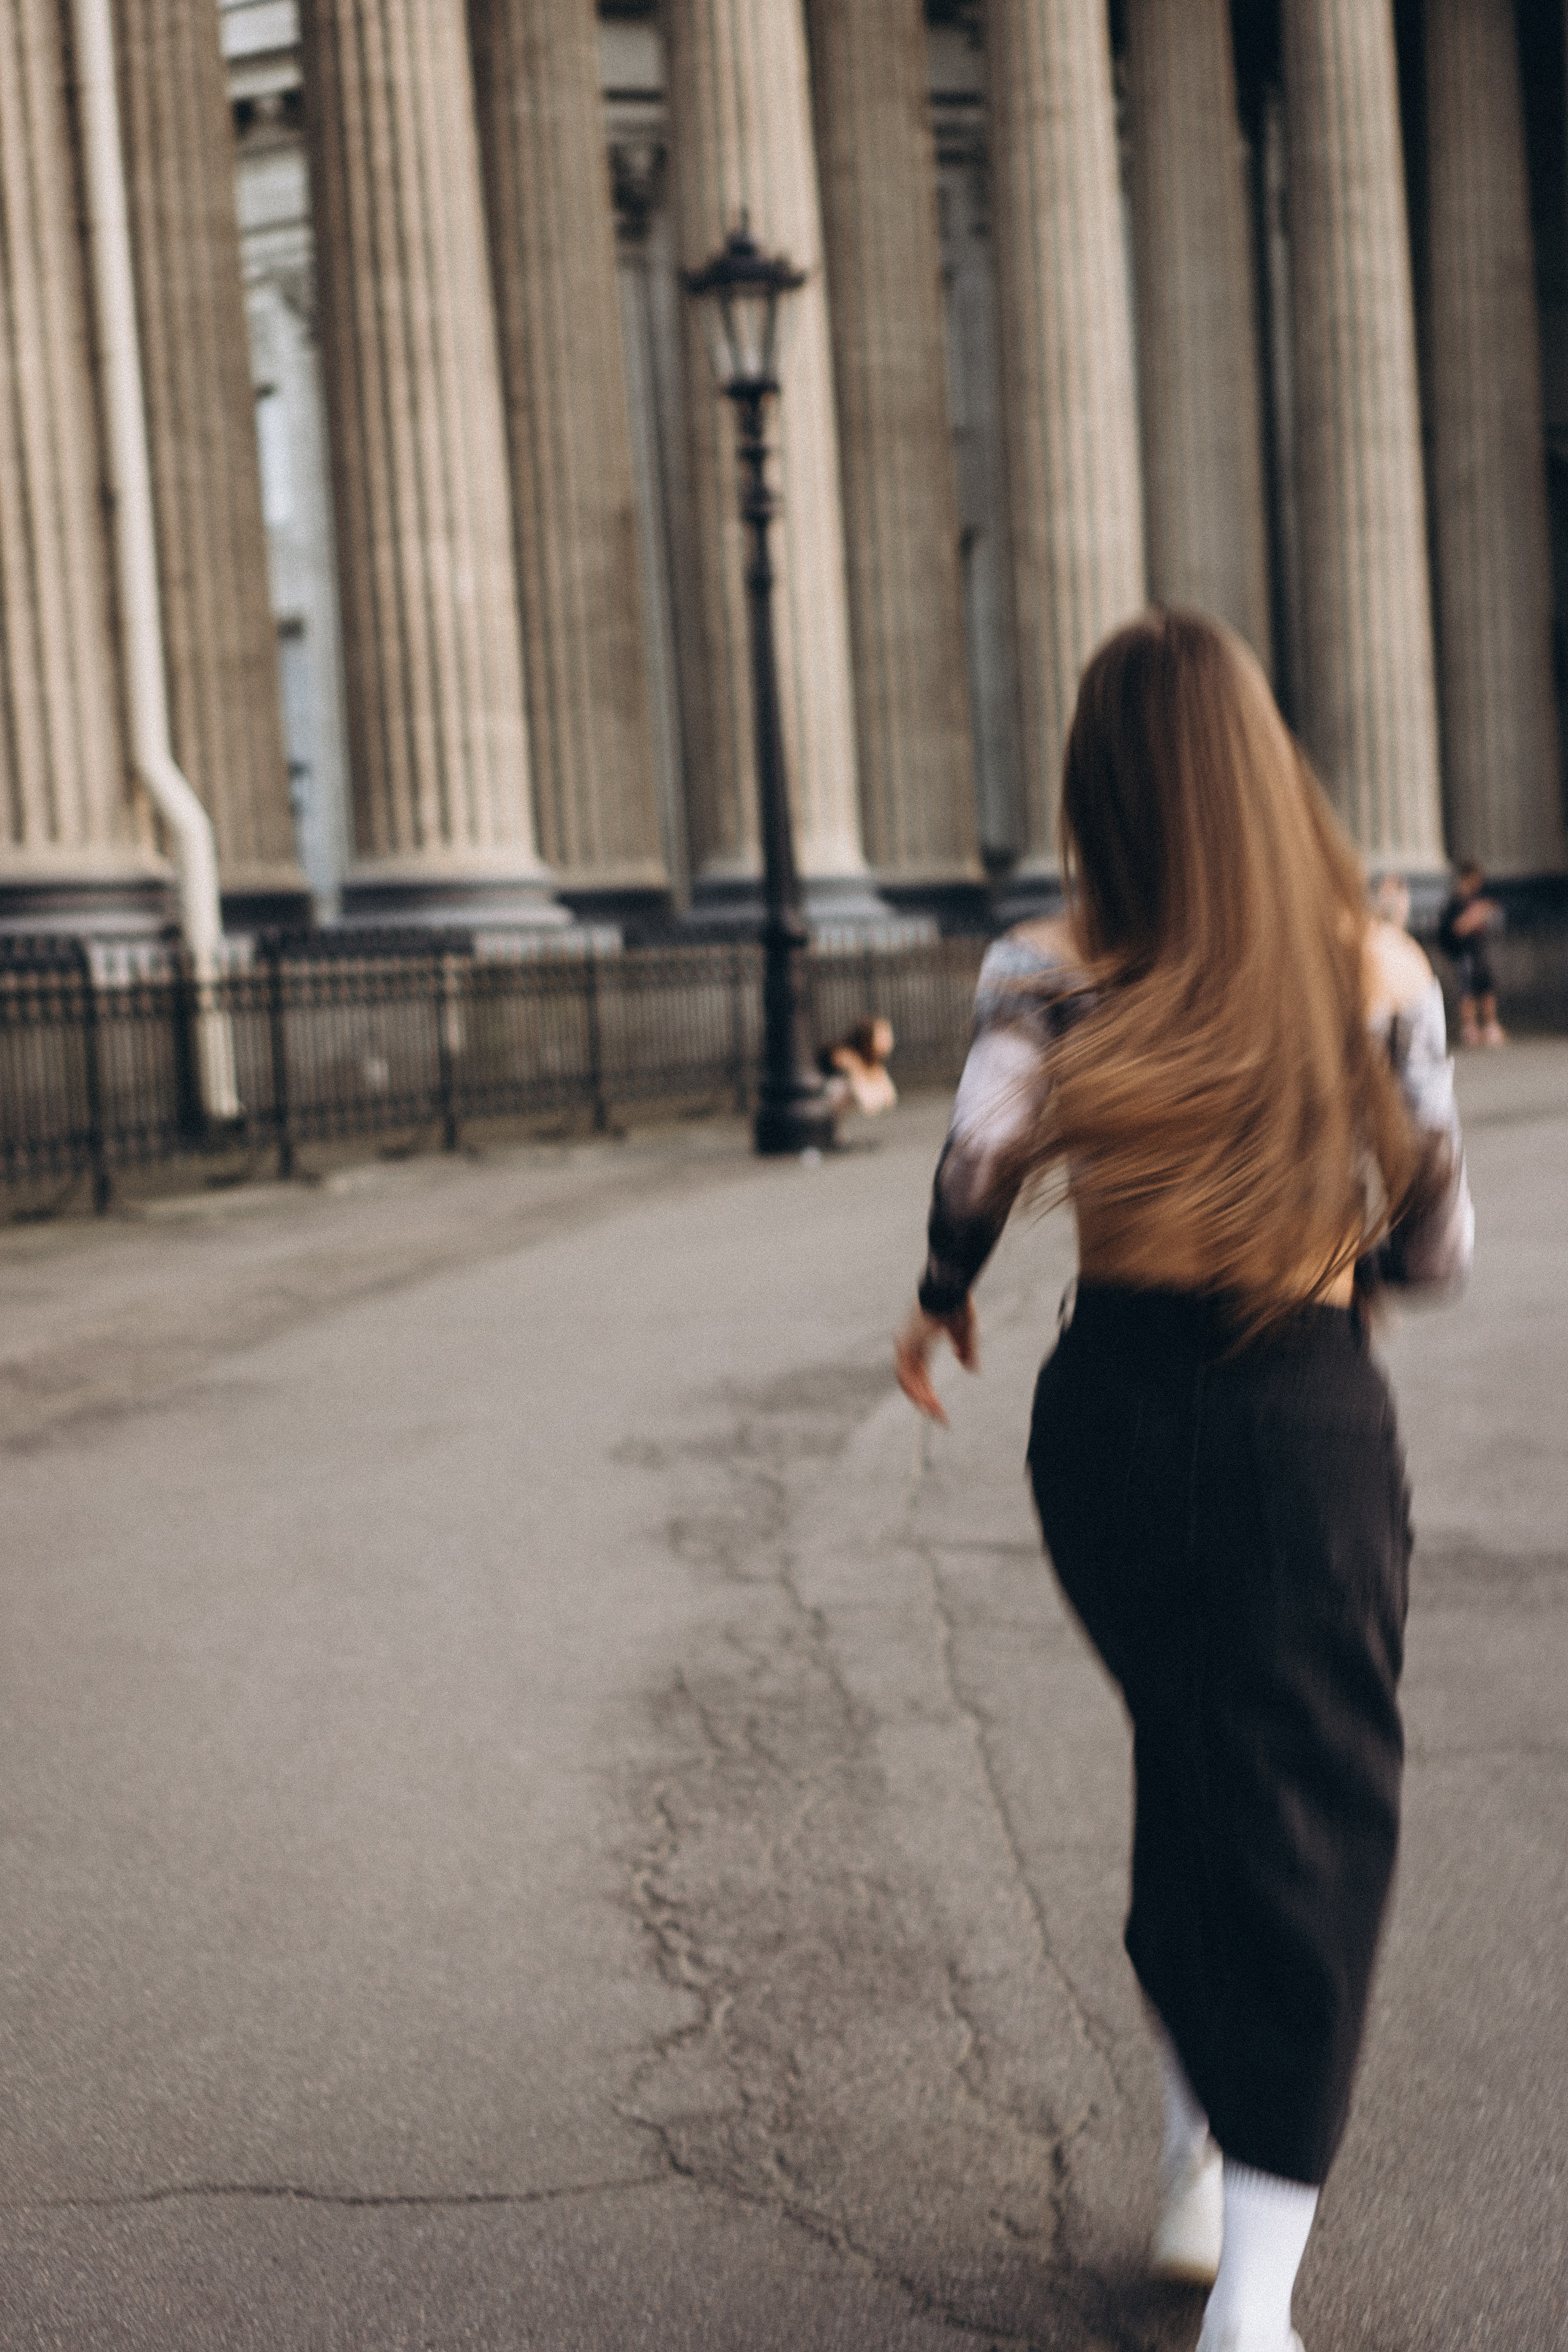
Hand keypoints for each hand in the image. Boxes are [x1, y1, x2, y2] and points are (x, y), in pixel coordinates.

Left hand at [894, 1299, 978, 1424]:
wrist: (950, 1286)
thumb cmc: (957, 1304)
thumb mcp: (965, 1333)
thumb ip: (966, 1351)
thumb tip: (969, 1369)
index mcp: (921, 1343)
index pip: (920, 1374)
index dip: (928, 1391)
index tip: (939, 1408)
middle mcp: (910, 1345)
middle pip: (912, 1380)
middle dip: (925, 1400)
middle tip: (938, 1416)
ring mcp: (906, 1344)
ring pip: (907, 1380)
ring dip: (921, 1399)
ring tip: (934, 1413)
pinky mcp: (907, 1344)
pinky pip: (907, 1374)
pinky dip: (916, 1390)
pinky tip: (927, 1402)